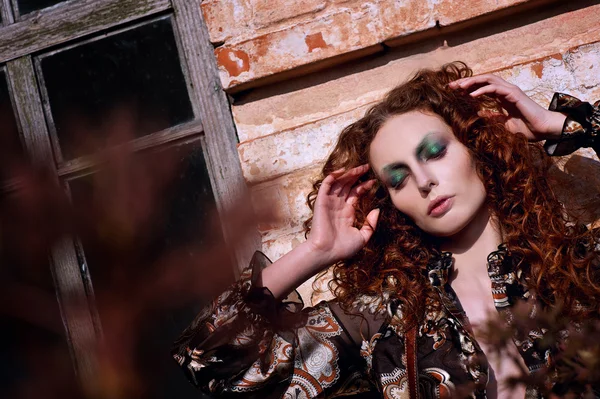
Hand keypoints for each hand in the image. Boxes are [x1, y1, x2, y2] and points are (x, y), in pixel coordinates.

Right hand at [306, 164, 379, 265]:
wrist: (326, 252)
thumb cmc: (343, 249)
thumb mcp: (362, 237)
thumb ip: (371, 224)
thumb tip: (377, 210)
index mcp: (347, 213)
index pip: (355, 194)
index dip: (364, 186)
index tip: (373, 181)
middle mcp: (338, 206)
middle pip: (348, 185)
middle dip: (357, 176)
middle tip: (367, 167)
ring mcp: (330, 202)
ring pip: (339, 183)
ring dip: (348, 174)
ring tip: (360, 168)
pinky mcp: (321, 201)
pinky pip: (326, 185)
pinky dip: (333, 176)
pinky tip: (343, 170)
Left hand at [449, 74, 565, 140]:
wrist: (543, 130)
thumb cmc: (526, 127)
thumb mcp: (503, 123)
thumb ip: (492, 117)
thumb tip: (478, 114)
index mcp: (502, 96)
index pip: (481, 87)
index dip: (467, 87)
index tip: (453, 91)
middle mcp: (505, 90)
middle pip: (483, 80)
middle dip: (466, 81)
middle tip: (451, 86)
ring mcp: (510, 90)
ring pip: (488, 80)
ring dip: (472, 82)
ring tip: (459, 87)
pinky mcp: (514, 94)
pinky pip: (495, 88)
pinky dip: (482, 90)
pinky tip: (472, 95)